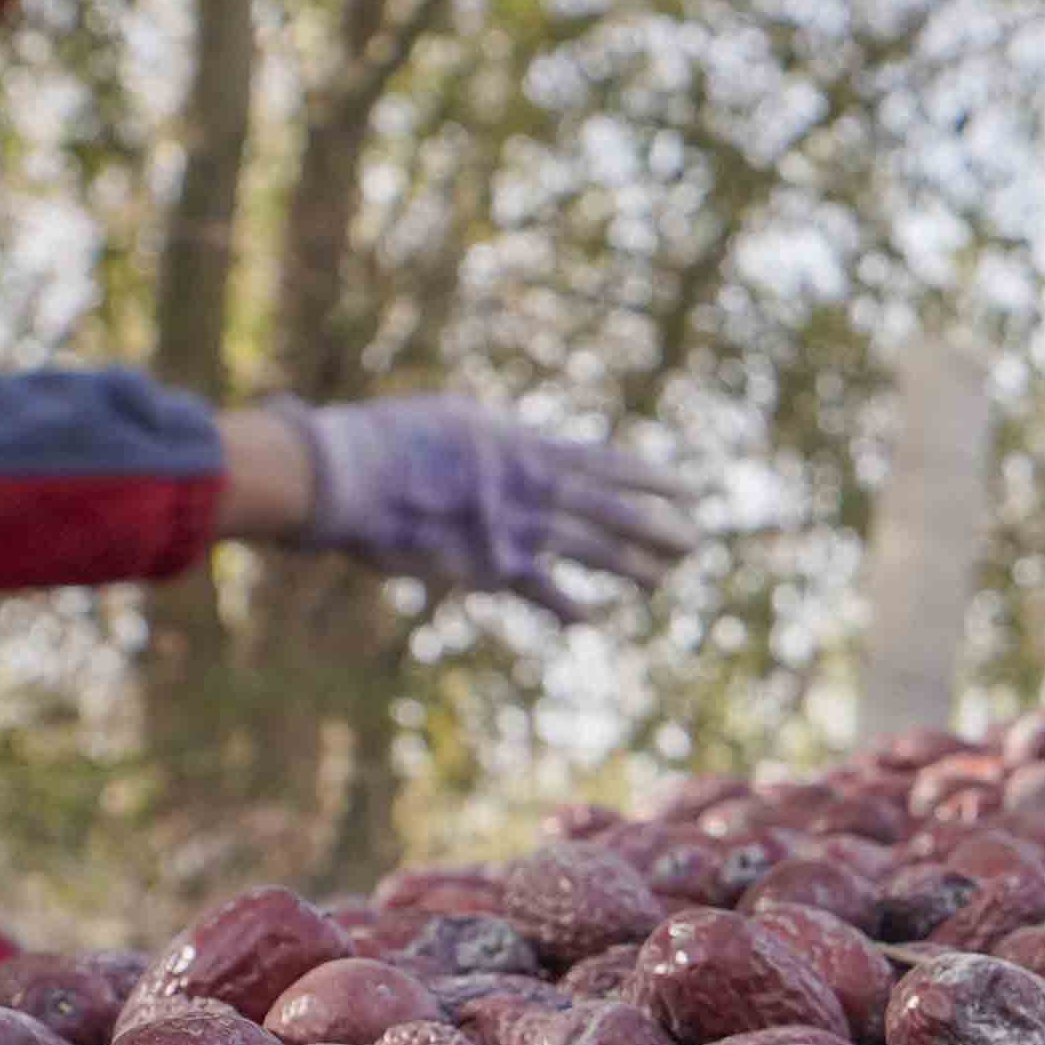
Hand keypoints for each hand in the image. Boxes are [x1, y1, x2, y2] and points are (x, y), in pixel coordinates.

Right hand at [244, 396, 695, 602]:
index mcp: (523, 445)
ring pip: (594, 546)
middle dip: (659, 525)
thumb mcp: (450, 421)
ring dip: (636, 565)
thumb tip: (503, 436)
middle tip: (697, 539)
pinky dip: (568, 607)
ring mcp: (515, 524)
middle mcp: (531, 483)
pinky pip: (541, 590)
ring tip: (667, 578)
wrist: (346, 471)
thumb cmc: (384, 441)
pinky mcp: (488, 564)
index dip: (649, 476)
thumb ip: (488, 439)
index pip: (602, 462)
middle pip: (614, 507)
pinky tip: (592, 622)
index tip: (685, 486)